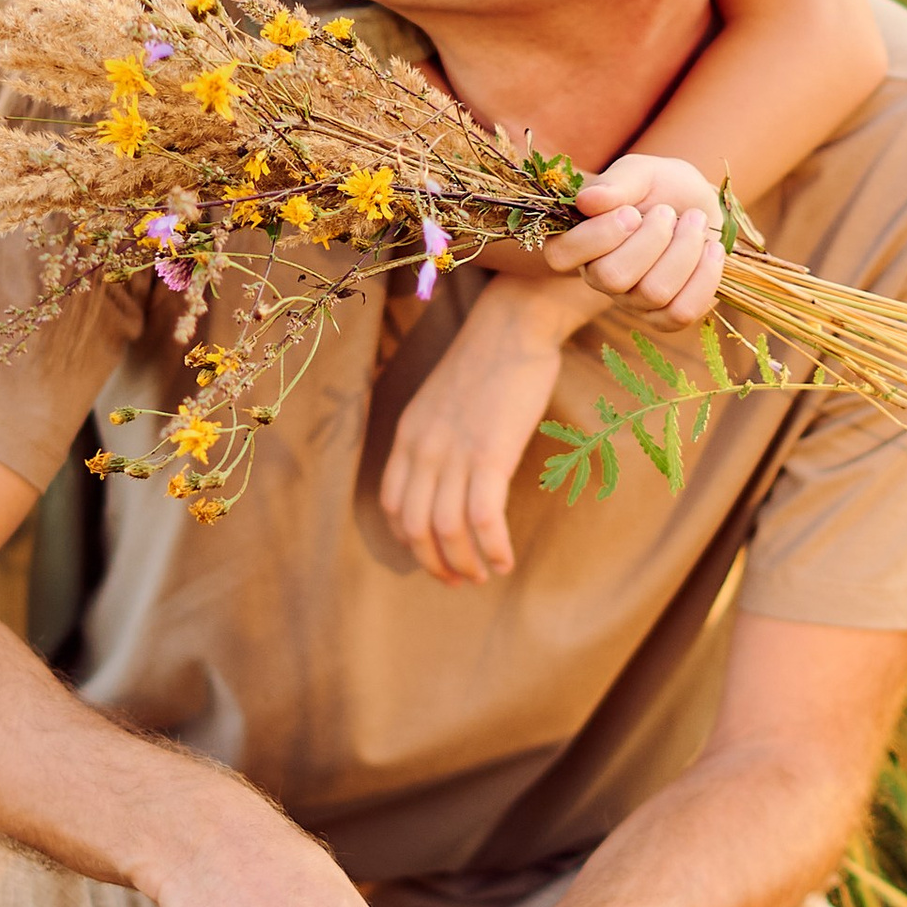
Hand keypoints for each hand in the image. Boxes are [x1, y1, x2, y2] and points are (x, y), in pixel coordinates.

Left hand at [378, 278, 578, 585]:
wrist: (514, 325)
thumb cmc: (489, 361)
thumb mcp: (444, 402)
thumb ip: (439, 438)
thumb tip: (452, 476)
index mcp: (408, 436)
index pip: (393, 506)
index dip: (410, 542)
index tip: (435, 558)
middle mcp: (422, 448)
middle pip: (415, 527)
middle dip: (436, 563)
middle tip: (460, 581)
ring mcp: (453, 452)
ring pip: (447, 529)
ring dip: (465, 563)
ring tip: (485, 576)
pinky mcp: (489, 454)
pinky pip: (482, 518)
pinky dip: (492, 547)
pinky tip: (505, 560)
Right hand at [541, 150, 732, 325]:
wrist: (700, 205)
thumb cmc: (660, 186)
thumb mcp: (640, 172)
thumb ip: (616, 183)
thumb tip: (587, 201)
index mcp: (576, 242)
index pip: (563, 255)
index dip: (598, 236)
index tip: (630, 211)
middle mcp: (597, 278)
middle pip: (612, 277)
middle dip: (651, 239)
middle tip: (668, 212)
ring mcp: (631, 302)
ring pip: (653, 292)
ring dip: (684, 250)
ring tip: (695, 222)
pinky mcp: (665, 318)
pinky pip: (682, 313)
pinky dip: (704, 278)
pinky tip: (712, 250)